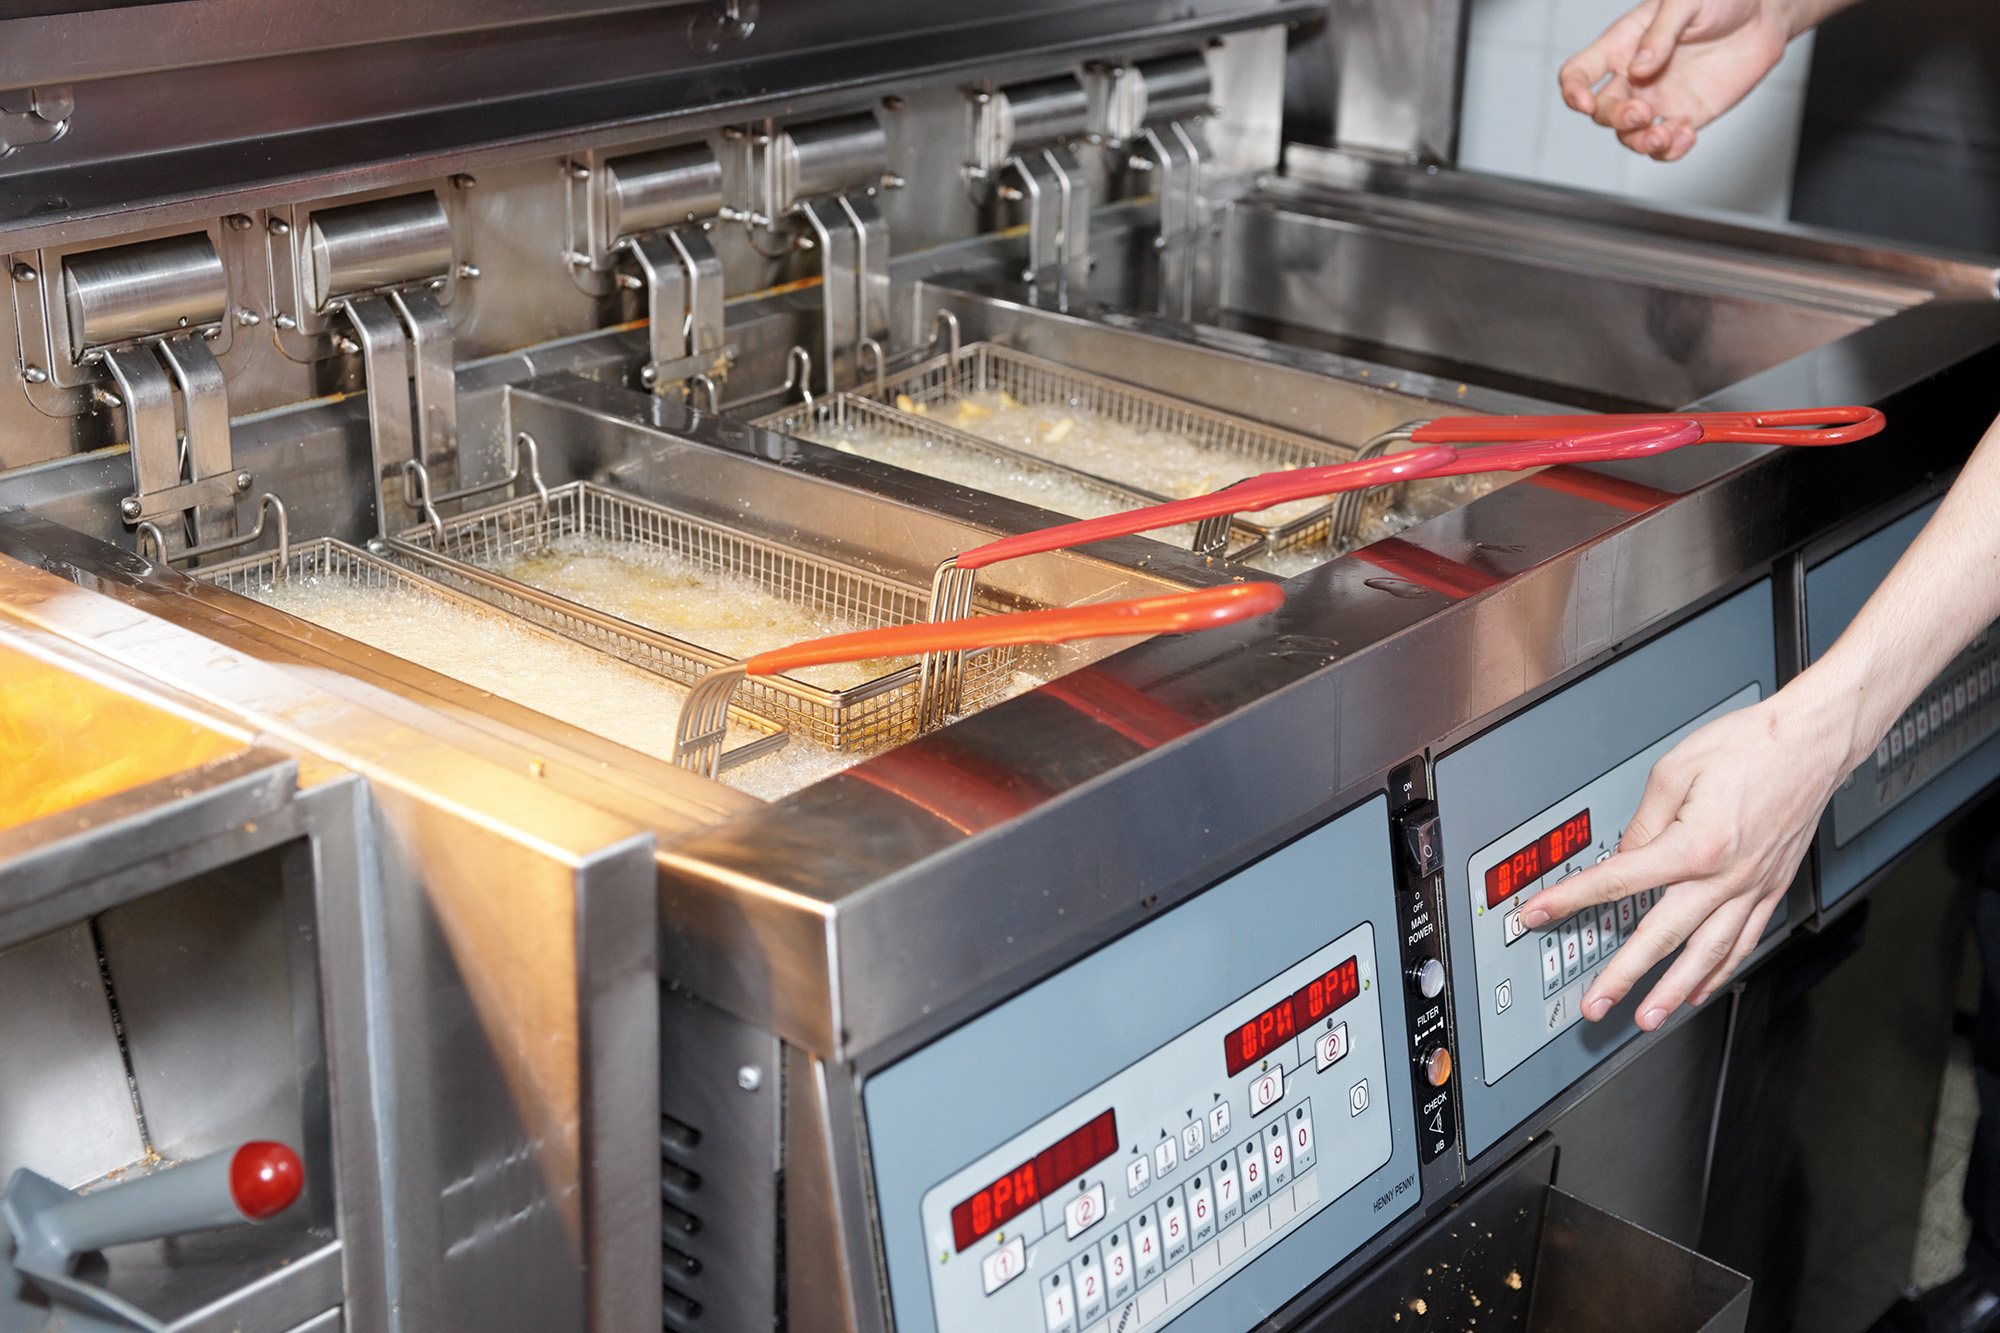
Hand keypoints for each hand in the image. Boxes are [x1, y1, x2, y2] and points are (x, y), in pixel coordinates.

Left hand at [1515, 688, 1850, 1030]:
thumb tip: (1624, 857)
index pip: (1616, 882)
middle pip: (1661, 937)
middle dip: (1623, 977)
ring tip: (1647, 1018)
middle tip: (1596, 1005)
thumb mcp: (1674, 771)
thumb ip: (1642, 824)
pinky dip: (1720, 972)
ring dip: (1674, 992)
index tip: (1537, 916)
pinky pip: (1744, 941)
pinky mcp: (1772, 888)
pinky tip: (1700, 990)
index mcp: (1694, 846)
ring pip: (1708, 954)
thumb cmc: (1749, 747)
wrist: (1813, 743)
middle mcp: (1725, 876)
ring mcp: (1752, 887)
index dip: (1570, 901)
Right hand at [1558, 0, 1796, 160]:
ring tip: (1663, 134)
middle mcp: (1634, 78)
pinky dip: (1669, 150)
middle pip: (1603, 111)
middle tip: (1642, 112)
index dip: (1573, 92)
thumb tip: (1639, 68)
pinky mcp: (1685, 116)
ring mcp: (1658, 100)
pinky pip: (1665, 145)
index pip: (1579, 73)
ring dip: (1639, 142)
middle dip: (1616, 118)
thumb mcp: (1685, 0)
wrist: (1764, 15)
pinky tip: (1686, 136)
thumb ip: (1659, 34)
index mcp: (1622, 45)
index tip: (1586, 103)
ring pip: (1629, 135)